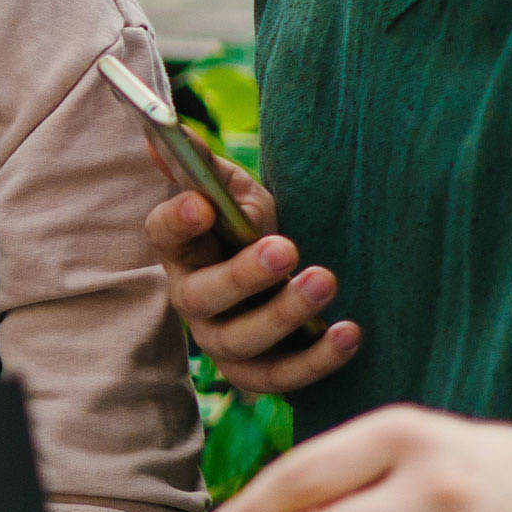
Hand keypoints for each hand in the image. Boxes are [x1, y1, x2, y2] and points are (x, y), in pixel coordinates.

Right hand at [143, 168, 358, 395]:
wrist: (281, 278)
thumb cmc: (249, 229)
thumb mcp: (232, 190)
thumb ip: (205, 165)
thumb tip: (165, 132)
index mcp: (182, 250)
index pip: (162, 235)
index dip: (176, 221)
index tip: (202, 204)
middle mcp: (192, 300)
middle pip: (201, 297)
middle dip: (242, 276)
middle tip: (285, 248)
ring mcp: (221, 341)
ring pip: (240, 342)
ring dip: (284, 315)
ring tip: (324, 280)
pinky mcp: (256, 374)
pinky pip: (280, 378)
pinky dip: (315, 361)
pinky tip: (348, 332)